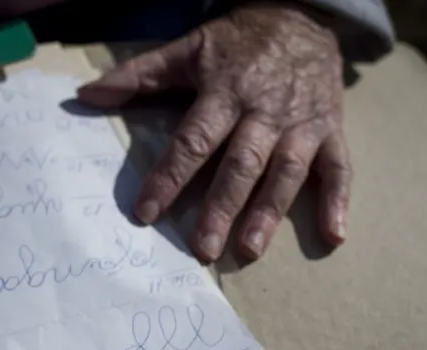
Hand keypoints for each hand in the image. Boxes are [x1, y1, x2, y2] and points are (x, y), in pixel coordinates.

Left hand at [77, 2, 349, 260]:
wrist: (303, 13)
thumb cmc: (237, 42)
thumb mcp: (187, 49)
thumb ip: (138, 75)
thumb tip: (86, 95)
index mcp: (226, 93)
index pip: (193, 141)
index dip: (169, 177)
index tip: (146, 213)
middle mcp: (264, 112)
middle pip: (241, 164)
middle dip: (222, 208)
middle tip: (203, 249)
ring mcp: (302, 123)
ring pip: (287, 171)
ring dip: (270, 212)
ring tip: (250, 250)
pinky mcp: (331, 129)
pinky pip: (340, 167)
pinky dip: (339, 200)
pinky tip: (333, 236)